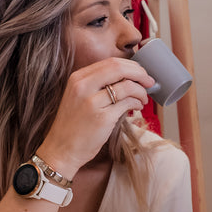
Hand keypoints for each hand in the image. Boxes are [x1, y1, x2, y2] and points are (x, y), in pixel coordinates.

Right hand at [35, 57, 153, 176]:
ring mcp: (92, 102)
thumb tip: (128, 78)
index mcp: (78, 78)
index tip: (141, 72)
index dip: (131, 66)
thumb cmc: (74, 125)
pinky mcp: (102, 118)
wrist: (61, 149)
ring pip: (127, 86)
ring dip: (141, 91)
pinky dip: (137, 103)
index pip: (110, 62)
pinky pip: (127, 103)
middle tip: (149, 81)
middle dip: (140, 73)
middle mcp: (83, 86)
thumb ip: (98, 85)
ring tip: (143, 99)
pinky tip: (137, 107)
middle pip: (119, 68)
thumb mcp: (79, 97)